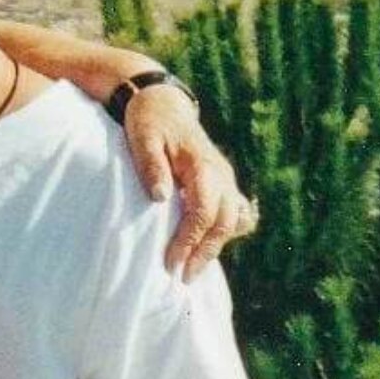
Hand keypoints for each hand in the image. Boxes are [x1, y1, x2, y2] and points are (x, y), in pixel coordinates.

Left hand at [122, 83, 252, 280]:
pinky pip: (237, 211)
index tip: (171, 263)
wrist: (162, 101)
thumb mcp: (142, 140)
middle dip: (205, 253)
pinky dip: (229, 230)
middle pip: (223, 223)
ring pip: (234, 220)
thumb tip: (161, 198)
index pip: (203, 213)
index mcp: (203, 167)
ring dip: (216, 245)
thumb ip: (152, 167)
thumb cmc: (148, 121)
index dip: (189, 241)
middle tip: (184, 277)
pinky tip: (211, 245)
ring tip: (194, 268)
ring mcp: (226, 178)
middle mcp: (221, 174)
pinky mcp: (223, 182)